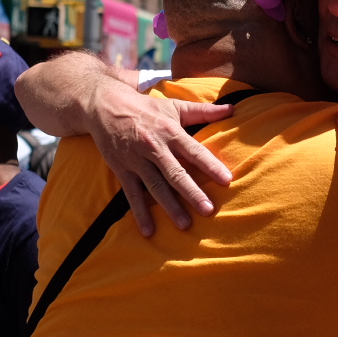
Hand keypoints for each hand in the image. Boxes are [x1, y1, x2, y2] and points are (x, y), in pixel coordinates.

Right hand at [85, 76, 234, 234]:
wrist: (104, 105)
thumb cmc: (146, 108)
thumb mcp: (174, 106)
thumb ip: (204, 111)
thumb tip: (232, 108)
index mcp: (170, 132)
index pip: (194, 151)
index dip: (211, 165)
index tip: (227, 180)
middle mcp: (154, 147)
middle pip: (176, 173)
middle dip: (192, 192)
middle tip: (208, 210)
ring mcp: (137, 160)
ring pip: (156, 187)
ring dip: (170, 207)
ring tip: (185, 224)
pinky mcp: (122, 170)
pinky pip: (132, 194)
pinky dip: (140, 213)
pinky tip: (149, 230)